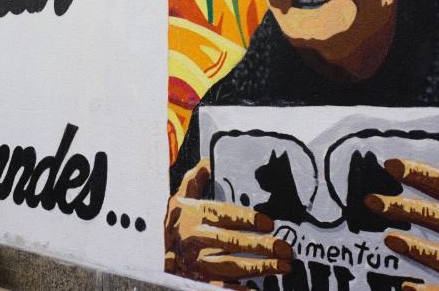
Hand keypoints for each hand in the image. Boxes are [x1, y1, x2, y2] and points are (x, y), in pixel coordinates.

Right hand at [164, 157, 292, 283]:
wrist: (153, 254)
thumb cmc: (174, 223)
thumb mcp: (180, 198)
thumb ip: (195, 180)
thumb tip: (208, 160)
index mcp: (193, 215)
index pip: (223, 214)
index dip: (247, 219)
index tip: (269, 222)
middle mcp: (195, 239)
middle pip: (230, 243)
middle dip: (260, 246)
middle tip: (284, 247)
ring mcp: (197, 262)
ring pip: (231, 266)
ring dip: (259, 268)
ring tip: (283, 266)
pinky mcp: (198, 280)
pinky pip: (220, 287)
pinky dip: (238, 290)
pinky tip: (256, 290)